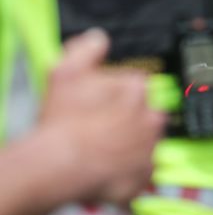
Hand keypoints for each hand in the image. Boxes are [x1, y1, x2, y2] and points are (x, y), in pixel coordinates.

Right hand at [39, 29, 164, 203]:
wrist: (60, 165)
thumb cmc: (63, 121)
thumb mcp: (66, 73)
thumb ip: (85, 50)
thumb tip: (98, 38)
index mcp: (137, 90)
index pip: (136, 85)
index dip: (117, 94)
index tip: (102, 103)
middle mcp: (151, 118)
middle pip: (145, 114)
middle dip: (128, 119)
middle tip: (102, 128)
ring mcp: (150, 149)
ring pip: (144, 143)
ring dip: (130, 146)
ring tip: (103, 150)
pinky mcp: (145, 176)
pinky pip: (141, 173)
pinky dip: (128, 173)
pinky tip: (107, 170)